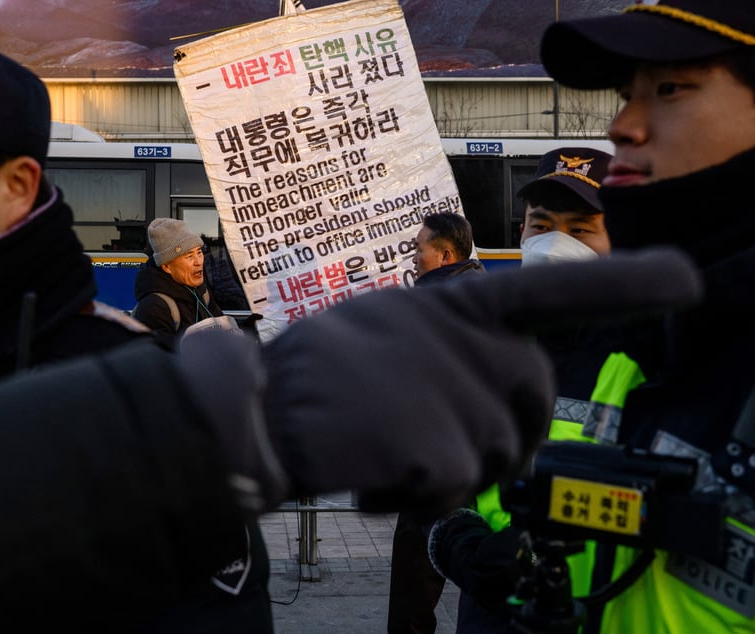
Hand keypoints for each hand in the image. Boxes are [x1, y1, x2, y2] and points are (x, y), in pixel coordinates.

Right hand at [181, 248, 701, 512]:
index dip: (621, 285)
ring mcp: (455, 393)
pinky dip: (405, 497)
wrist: (245, 413)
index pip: (549, 292)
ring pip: (488, 462)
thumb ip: (447, 348)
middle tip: (427, 446)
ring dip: (436, 471)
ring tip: (372, 444)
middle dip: (492, 439)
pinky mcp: (438, 448)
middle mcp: (467, 342)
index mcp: (451, 306)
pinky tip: (361, 471)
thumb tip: (503, 399)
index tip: (686, 281)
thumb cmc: (309, 375)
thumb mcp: (383, 333)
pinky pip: (447, 491)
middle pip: (528, 411)